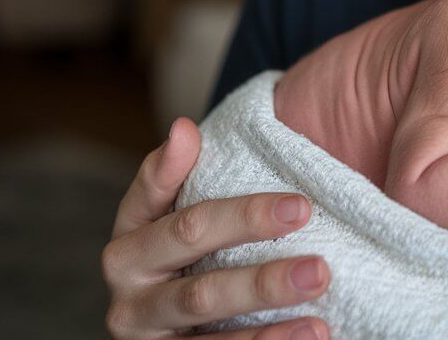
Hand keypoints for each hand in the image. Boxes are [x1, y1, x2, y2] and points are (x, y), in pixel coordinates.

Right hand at [102, 117, 332, 338]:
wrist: (166, 328)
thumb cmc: (181, 256)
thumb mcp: (173, 214)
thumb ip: (175, 175)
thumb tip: (182, 128)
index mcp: (130, 243)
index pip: (180, 219)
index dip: (240, 211)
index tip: (300, 205)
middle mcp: (129, 295)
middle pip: (197, 272)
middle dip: (257, 256)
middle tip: (317, 248)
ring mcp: (147, 338)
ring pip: (207, 317)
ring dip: (266, 301)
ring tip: (318, 284)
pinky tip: (313, 332)